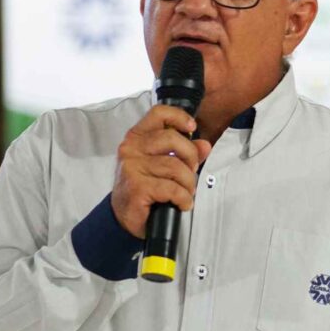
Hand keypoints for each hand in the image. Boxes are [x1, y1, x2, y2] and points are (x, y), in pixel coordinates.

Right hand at [111, 106, 212, 238]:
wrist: (124, 217)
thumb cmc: (144, 187)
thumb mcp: (163, 165)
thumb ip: (184, 153)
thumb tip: (204, 145)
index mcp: (136, 137)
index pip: (158, 114)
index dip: (179, 117)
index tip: (191, 128)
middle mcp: (131, 148)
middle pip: (172, 139)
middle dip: (190, 157)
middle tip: (191, 171)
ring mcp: (132, 167)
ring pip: (175, 167)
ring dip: (188, 183)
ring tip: (186, 192)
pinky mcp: (136, 187)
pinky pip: (172, 188)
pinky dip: (183, 198)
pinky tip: (182, 203)